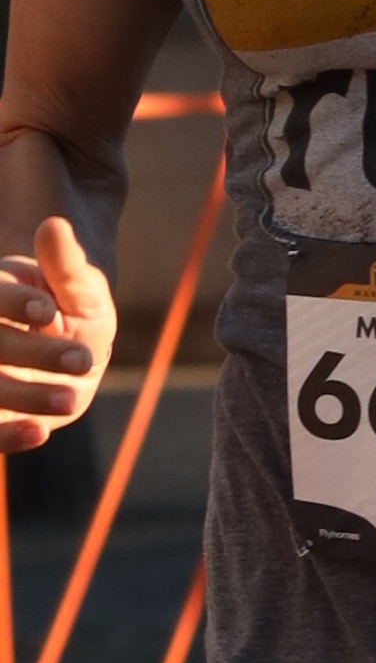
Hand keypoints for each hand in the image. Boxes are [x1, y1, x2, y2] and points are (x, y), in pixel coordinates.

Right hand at [0, 212, 114, 453]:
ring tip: (70, 400)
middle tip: (81, 359)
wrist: (69, 365)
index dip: (13, 302)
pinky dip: (6, 437)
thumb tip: (54, 225)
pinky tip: (38, 434)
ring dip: (21, 396)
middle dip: (32, 352)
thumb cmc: (75, 318)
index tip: (49, 310)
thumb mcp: (81, 291)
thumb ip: (67, 266)